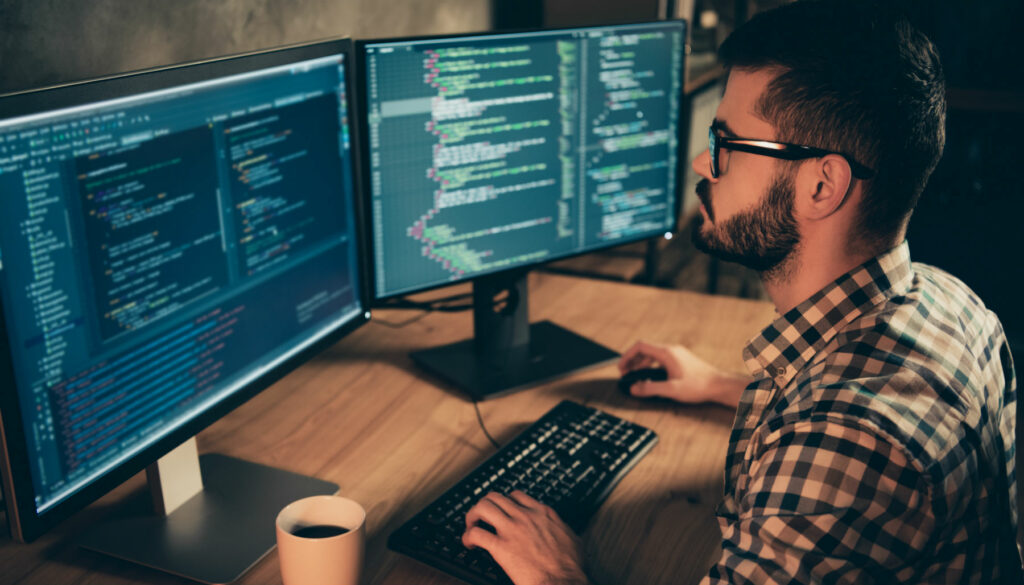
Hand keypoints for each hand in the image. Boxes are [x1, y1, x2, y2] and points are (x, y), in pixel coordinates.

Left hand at [462, 491, 589, 584]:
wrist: (562, 582)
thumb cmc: (570, 567)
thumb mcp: (572, 538)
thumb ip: (562, 528)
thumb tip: (562, 530)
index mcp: (542, 513)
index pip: (516, 496)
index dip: (505, 502)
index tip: (501, 511)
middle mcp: (525, 516)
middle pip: (495, 497)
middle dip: (484, 505)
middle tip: (481, 516)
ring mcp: (512, 529)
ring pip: (482, 507)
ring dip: (473, 515)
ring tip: (471, 525)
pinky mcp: (500, 547)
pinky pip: (476, 534)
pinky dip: (468, 537)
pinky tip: (469, 543)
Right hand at [617, 340, 750, 407]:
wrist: (719, 384)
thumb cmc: (699, 386)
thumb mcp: (671, 390)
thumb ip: (650, 389)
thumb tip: (634, 388)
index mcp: (667, 352)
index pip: (640, 346)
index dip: (627, 356)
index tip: (621, 367)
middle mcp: (671, 349)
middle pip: (645, 349)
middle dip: (632, 360)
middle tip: (624, 373)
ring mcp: (677, 353)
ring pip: (652, 353)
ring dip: (641, 362)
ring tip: (634, 375)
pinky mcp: (681, 359)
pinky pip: (660, 358)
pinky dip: (650, 365)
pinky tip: (650, 376)